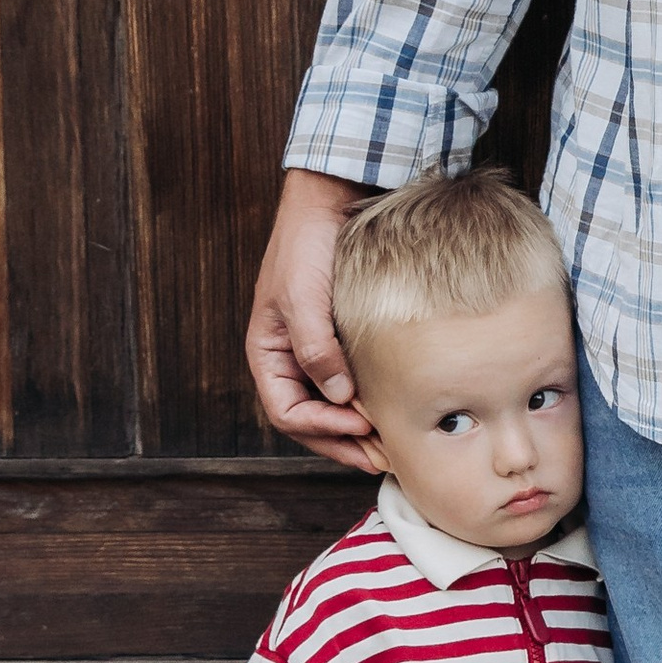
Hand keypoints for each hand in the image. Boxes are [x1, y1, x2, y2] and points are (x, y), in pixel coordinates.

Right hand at [247, 170, 382, 460]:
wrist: (329, 205)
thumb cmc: (306, 246)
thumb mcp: (303, 297)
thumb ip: (316, 349)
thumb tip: (339, 397)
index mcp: (267, 354)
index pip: (286, 413)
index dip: (322, 429)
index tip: (360, 426)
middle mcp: (289, 361)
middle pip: (310, 422)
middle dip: (342, 443)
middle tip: (382, 458)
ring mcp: (316, 354)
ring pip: (331, 410)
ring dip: (357, 432)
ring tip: (390, 446)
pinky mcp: (342, 344)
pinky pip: (351, 387)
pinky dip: (368, 406)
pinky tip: (393, 412)